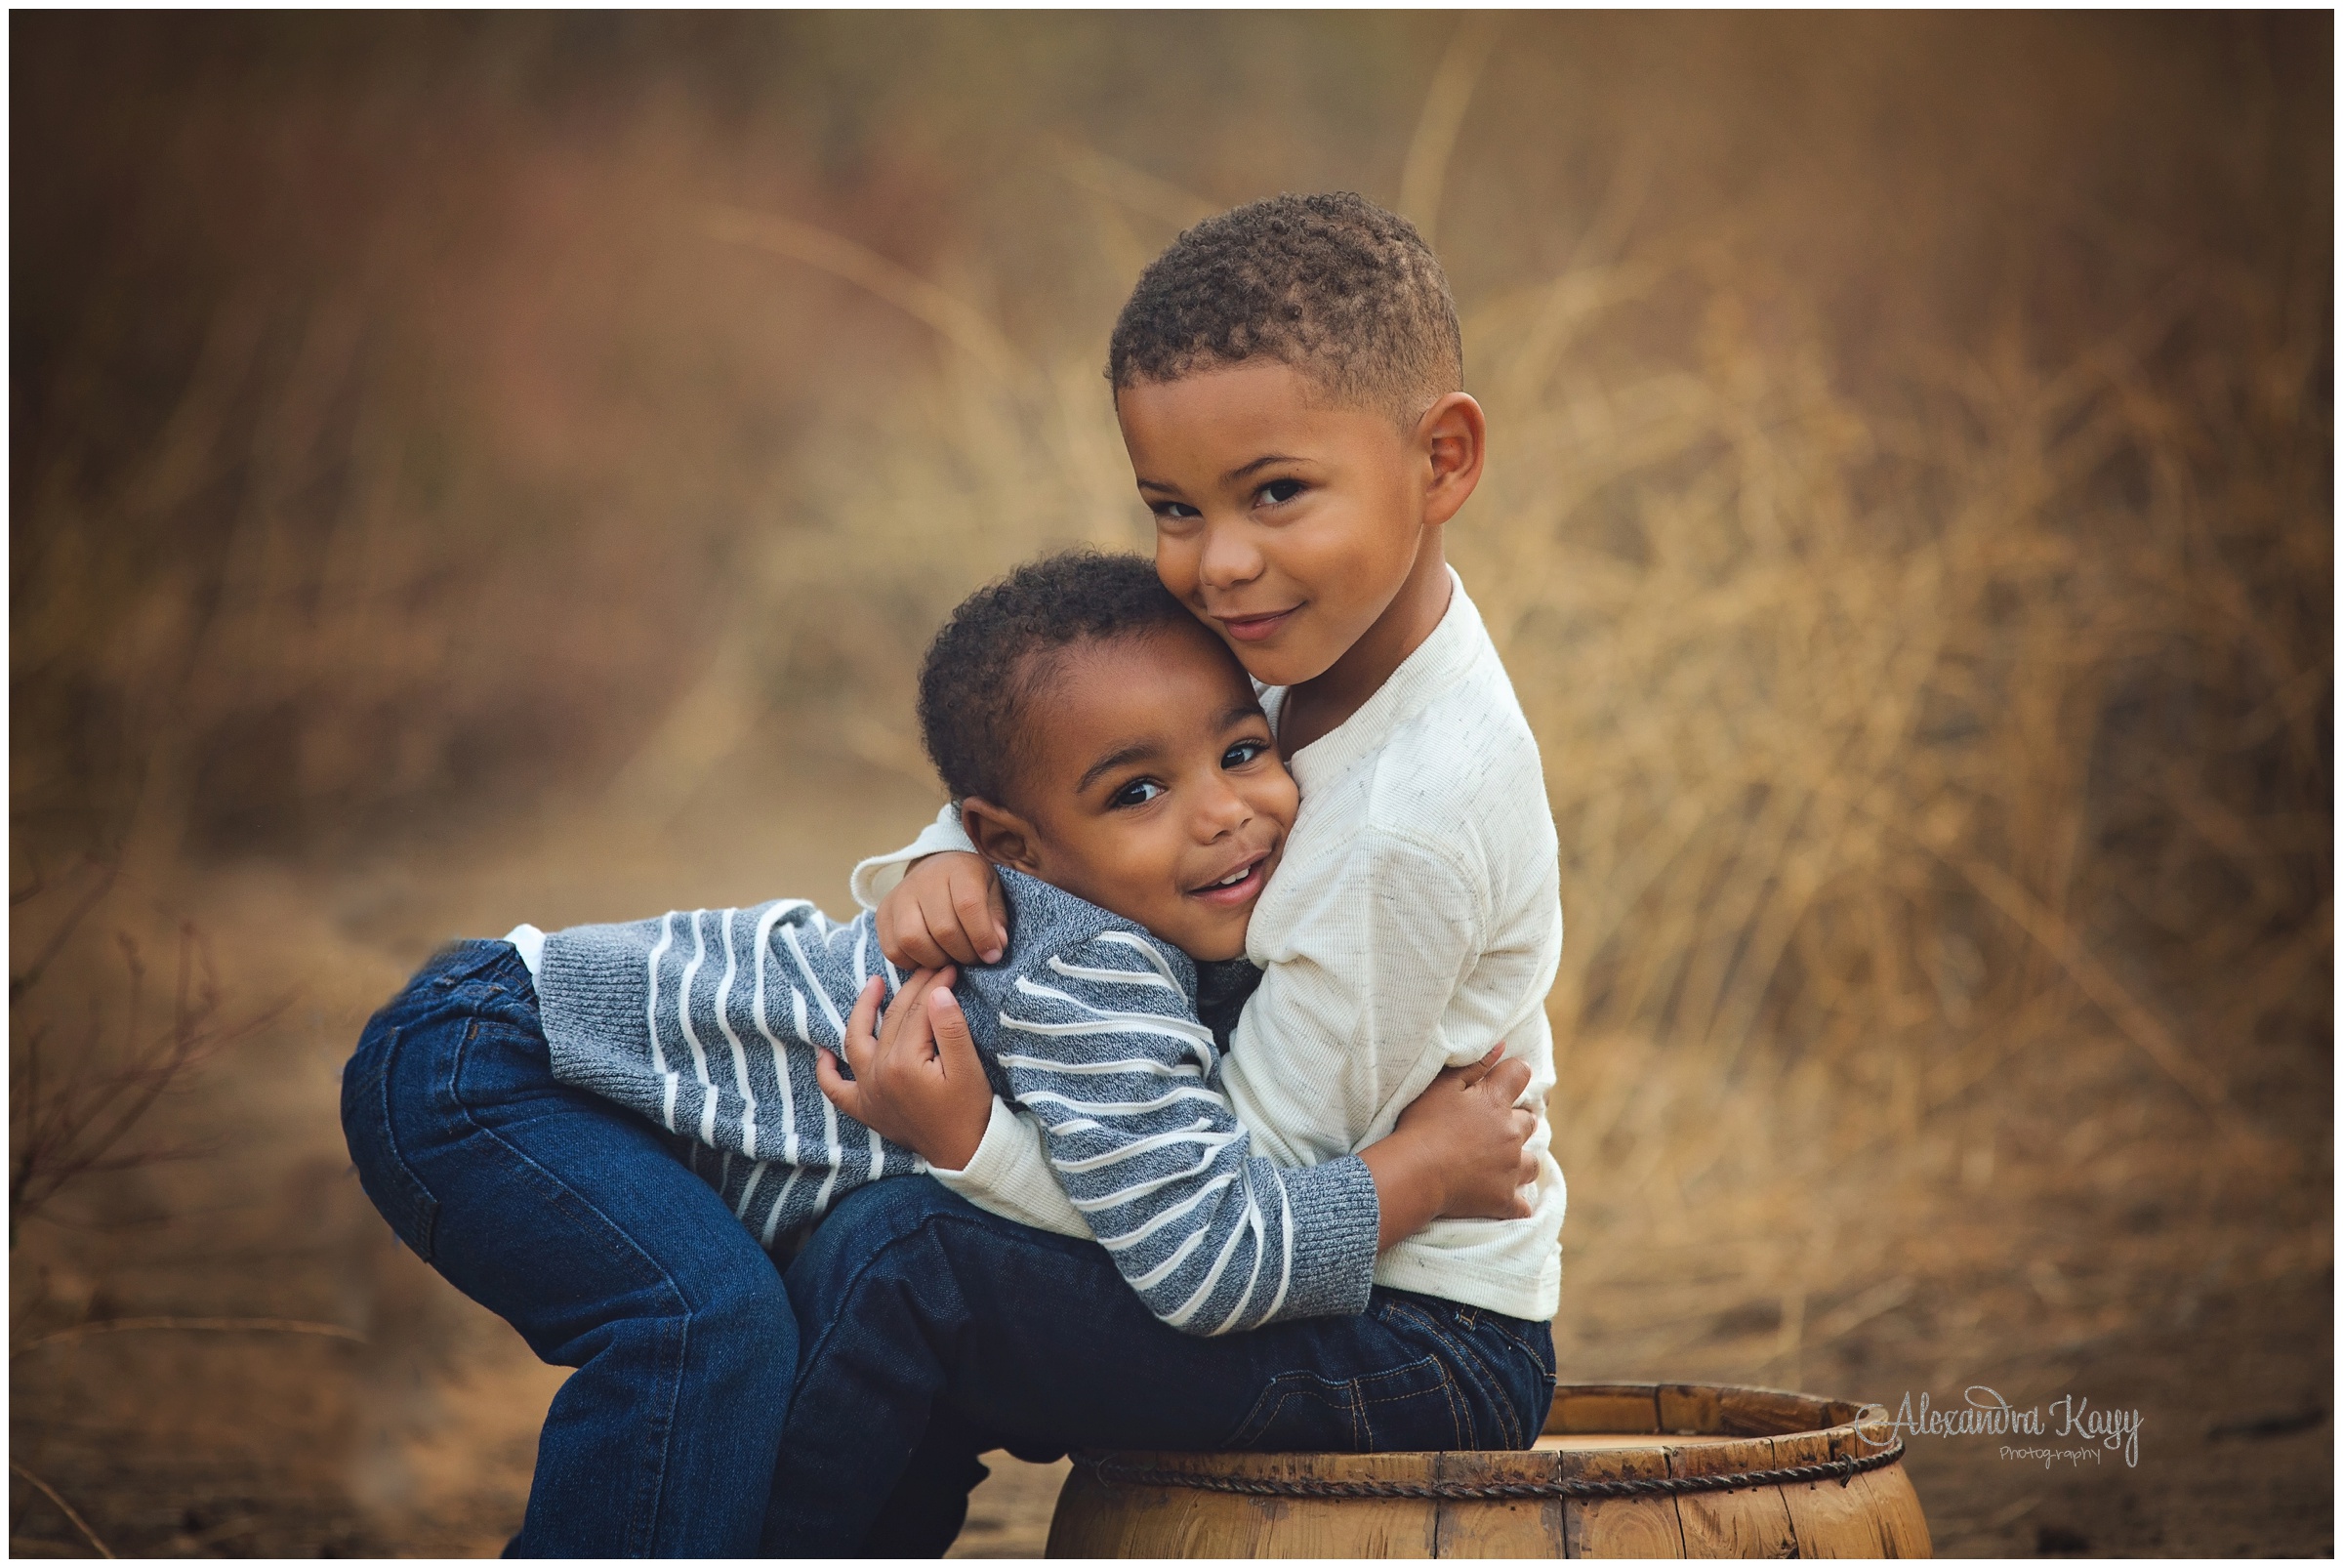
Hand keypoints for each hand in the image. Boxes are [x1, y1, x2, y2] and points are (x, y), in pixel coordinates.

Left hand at [814, 967, 993, 1169]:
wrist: (964, 1154)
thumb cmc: (970, 1111)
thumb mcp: (968, 1069)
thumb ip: (951, 1028)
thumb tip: (937, 991)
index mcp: (903, 1062)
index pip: (917, 1011)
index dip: (935, 984)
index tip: (950, 966)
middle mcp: (877, 1074)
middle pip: (892, 1020)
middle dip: (912, 989)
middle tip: (930, 968)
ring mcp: (867, 1092)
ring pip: (856, 1041)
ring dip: (861, 1011)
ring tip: (873, 985)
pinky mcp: (865, 1109)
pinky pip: (835, 1087)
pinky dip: (827, 1069)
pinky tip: (825, 1051)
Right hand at [876, 852, 1007, 968]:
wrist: (936, 868)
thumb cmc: (969, 885)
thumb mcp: (992, 893)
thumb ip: (996, 919)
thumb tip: (995, 947)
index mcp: (958, 869)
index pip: (968, 905)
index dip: (982, 936)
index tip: (992, 955)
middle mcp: (924, 880)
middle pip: (942, 929)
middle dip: (963, 953)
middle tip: (973, 959)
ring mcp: (899, 896)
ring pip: (913, 941)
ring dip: (937, 960)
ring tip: (951, 960)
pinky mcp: (883, 914)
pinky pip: (893, 950)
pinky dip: (913, 963)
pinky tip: (930, 958)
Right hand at [1358, 1044, 1536, 1248]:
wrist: (1414, 1173)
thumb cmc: (1422, 1126)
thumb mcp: (1441, 1086)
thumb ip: (1474, 1065)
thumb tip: (1502, 1047)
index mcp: (1496, 1102)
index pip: (1521, 1074)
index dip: (1514, 1074)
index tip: (1504, 1081)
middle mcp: (1511, 1134)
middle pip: (1530, 1121)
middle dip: (1518, 1121)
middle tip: (1496, 1127)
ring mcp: (1510, 1169)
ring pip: (1532, 1163)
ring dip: (1521, 1160)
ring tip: (1503, 1162)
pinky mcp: (1504, 1200)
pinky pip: (1523, 1206)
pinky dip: (1517, 1203)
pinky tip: (1506, 1200)